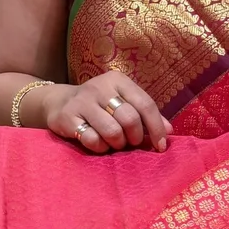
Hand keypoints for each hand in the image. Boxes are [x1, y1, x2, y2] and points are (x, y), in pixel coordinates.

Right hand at [44, 72, 171, 152]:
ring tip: (114, 142)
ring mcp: (82, 102)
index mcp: (118, 81)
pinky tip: (98, 143)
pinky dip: (100, 147)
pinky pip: (92, 140)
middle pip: (130, 119)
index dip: (156, 127)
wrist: (60, 103)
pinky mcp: (67, 117)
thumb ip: (145, 115)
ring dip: (117, 144)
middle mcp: (100, 87)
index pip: (145, 104)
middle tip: (131, 142)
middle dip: (135, 137)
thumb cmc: (100, 105)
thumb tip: (169, 131)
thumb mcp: (123, 102)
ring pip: (112, 131)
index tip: (160, 146)